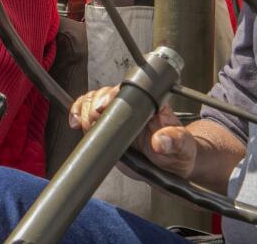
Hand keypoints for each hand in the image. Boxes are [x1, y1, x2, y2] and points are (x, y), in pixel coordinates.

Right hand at [70, 86, 197, 179]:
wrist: (171, 163)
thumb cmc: (179, 151)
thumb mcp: (182, 147)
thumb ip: (175, 141)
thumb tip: (161, 141)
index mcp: (148, 104)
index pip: (126, 92)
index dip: (111, 96)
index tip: (103, 107)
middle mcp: (130, 105)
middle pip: (104, 94)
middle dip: (93, 105)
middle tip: (92, 120)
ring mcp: (116, 116)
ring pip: (92, 101)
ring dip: (83, 110)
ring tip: (84, 124)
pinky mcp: (106, 127)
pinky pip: (87, 114)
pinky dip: (77, 114)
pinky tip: (74, 122)